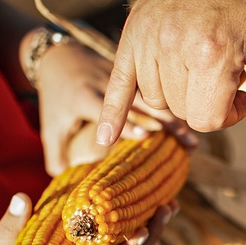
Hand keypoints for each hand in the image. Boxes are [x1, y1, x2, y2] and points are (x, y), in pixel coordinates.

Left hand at [33, 41, 195, 175]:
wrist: (63, 57)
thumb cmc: (57, 98)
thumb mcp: (50, 124)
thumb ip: (55, 154)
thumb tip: (69, 187)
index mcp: (85, 96)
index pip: (108, 109)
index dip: (128, 122)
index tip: (147, 135)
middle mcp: (109, 85)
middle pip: (143, 103)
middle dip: (167, 122)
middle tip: (188, 143)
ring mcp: (127, 78)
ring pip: (157, 96)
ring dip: (178, 118)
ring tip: (194, 141)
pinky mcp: (138, 76)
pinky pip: (160, 91)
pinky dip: (177, 108)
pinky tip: (194, 124)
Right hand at [97, 0, 245, 146]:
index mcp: (213, 52)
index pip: (207, 119)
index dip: (231, 115)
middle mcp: (172, 44)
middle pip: (182, 111)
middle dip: (209, 103)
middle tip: (228, 76)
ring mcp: (148, 38)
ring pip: (157, 100)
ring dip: (181, 94)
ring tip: (203, 67)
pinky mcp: (132, 33)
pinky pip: (117, 82)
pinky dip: (113, 110)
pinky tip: (105, 137)